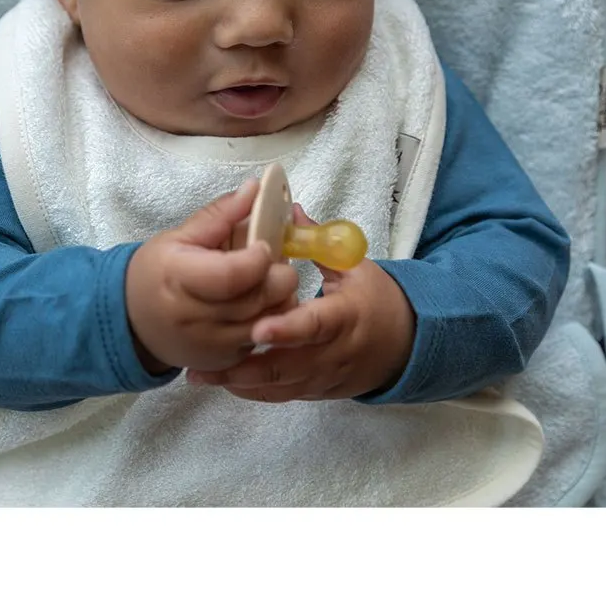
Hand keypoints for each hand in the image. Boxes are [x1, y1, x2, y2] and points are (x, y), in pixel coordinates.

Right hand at [126, 179, 299, 373]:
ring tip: (266, 280)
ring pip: (272, 321)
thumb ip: (221, 214)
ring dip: (279, 297)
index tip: (264, 243)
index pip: (233, 274)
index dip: (258, 257)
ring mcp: (214, 346)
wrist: (132, 323)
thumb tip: (255, 188)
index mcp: (180, 279)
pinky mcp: (227, 361)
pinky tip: (256, 304)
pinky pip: (265, 339)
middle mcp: (198, 319)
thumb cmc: (156, 273)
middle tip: (271, 261)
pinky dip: (270, 319)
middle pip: (260, 298)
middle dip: (277, 275)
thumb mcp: (179, 236)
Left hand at [186, 204, 415, 400]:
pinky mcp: (315, 392)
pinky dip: (252, 391)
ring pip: (279, 388)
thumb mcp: (355, 266)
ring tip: (200, 376)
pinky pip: (281, 396)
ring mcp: (323, 378)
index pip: (315, 325)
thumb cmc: (375, 299)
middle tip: (206, 366)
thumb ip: (318, 242)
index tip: (257, 327)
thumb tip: (288, 210)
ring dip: (240, 383)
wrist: (404, 346)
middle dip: (246, 368)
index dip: (287, 329)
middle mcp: (332, 353)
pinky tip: (222, 382)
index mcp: (345, 317)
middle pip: (287, 367)